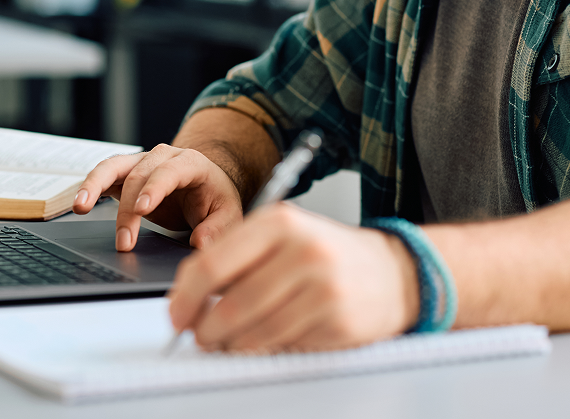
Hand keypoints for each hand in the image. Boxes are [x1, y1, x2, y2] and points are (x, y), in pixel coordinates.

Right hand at [72, 144, 243, 251]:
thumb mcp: (228, 214)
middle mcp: (164, 156)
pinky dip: (90, 186)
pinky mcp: (127, 173)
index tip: (142, 209)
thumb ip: (218, 228)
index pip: (170, 171)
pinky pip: (105, 174)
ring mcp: (143, 162)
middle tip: (124, 242)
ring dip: (96, 186)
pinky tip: (80, 204)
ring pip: (114, 166)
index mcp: (191, 163)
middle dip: (128, 209)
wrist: (206, 185)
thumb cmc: (215, 199)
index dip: (155, 188)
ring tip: (81, 207)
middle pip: (139, 175)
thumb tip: (201, 243)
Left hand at [167, 203, 420, 352]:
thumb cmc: (329, 254)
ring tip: (228, 340)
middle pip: (229, 304)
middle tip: (199, 335)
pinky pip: (281, 344)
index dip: (185, 296)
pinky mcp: (336, 320)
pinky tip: (266, 338)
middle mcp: (302, 249)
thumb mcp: (285, 236)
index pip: (212, 263)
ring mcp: (322, 286)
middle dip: (204, 328)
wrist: (393, 272)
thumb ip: (238, 256)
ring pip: (252, 331)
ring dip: (230, 344)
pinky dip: (264, 348)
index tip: (176, 313)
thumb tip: (189, 293)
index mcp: (281, 221)